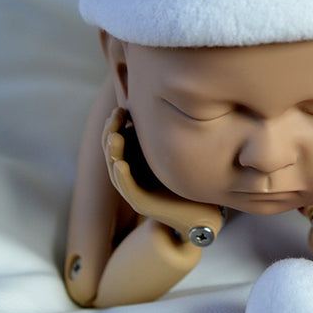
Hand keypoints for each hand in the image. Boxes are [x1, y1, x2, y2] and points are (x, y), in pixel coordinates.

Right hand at [103, 107, 223, 244]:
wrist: (202, 209)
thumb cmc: (189, 177)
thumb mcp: (174, 150)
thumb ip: (164, 131)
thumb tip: (164, 102)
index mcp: (134, 160)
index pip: (115, 139)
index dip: (114, 124)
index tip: (121, 107)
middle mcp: (130, 175)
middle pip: (111, 151)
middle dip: (110, 132)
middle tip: (116, 115)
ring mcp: (134, 190)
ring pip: (115, 169)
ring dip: (113, 152)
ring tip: (114, 136)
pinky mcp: (141, 204)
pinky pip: (128, 189)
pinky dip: (122, 177)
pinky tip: (121, 164)